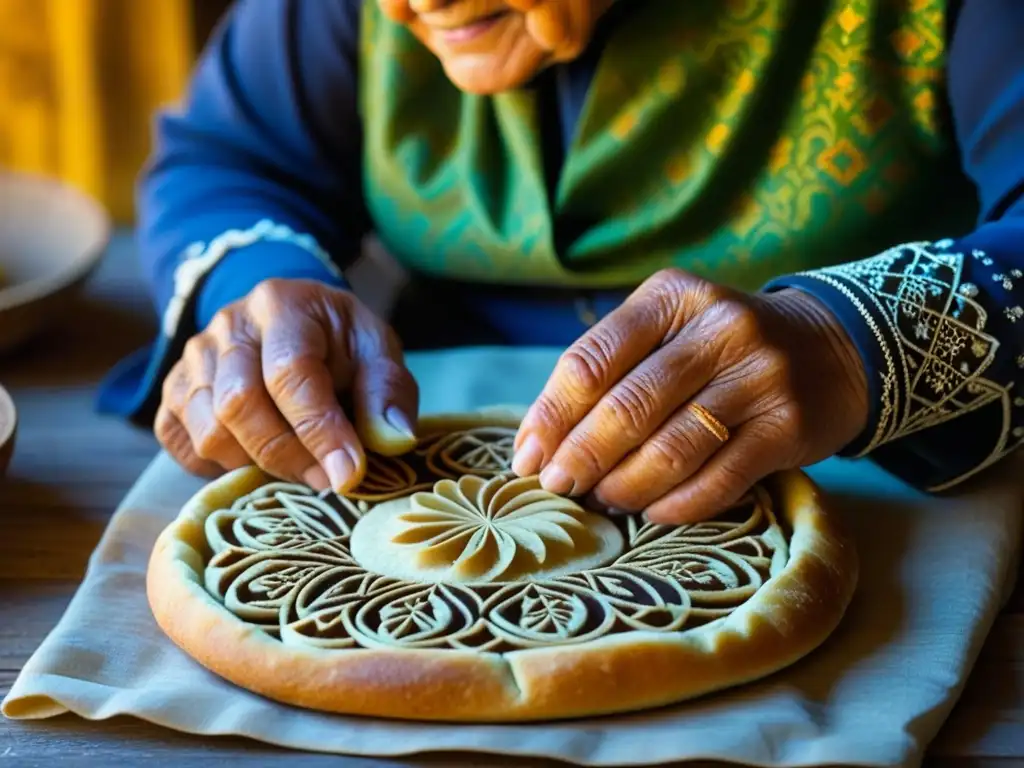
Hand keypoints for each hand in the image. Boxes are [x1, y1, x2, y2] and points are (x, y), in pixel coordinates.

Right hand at [155, 279, 417, 491]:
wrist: (292, 325)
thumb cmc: (340, 345)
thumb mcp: (377, 352)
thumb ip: (388, 392)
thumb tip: (395, 439)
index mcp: (282, 305)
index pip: (290, 373)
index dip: (320, 430)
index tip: (349, 475)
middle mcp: (227, 326)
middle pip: (239, 406)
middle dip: (289, 456)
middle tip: (329, 480)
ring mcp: (192, 359)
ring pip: (208, 433)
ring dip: (256, 466)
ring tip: (299, 465)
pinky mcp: (173, 392)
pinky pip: (182, 446)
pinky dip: (218, 468)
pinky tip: (257, 458)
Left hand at [511, 269, 868, 523]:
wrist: (830, 348)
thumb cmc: (719, 347)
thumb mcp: (668, 328)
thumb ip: (610, 369)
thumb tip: (539, 443)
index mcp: (671, 296)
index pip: (591, 361)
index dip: (550, 416)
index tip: (527, 457)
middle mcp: (719, 328)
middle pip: (627, 407)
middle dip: (580, 456)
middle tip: (557, 487)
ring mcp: (759, 377)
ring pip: (671, 448)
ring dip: (624, 486)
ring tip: (601, 499)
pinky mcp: (789, 426)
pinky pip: (718, 480)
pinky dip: (674, 504)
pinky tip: (650, 512)